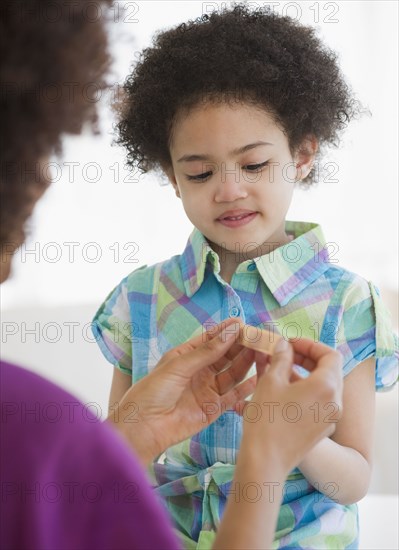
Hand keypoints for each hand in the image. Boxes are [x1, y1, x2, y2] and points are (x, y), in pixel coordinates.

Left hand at [108, 319, 255, 464]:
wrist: (143, 426)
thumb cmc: (153, 391)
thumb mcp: (179, 365)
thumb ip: (208, 351)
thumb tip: (231, 331)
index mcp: (187, 356)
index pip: (211, 339)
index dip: (227, 331)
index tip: (243, 323)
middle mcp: (200, 371)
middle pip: (225, 356)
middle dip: (241, 346)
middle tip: (258, 338)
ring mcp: (207, 390)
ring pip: (232, 374)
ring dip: (246, 363)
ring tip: (261, 353)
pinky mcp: (213, 409)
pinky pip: (233, 397)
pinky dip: (246, 389)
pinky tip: (257, 378)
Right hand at [237, 338, 342, 472]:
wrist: (266, 461)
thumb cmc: (267, 419)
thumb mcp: (271, 380)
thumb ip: (281, 357)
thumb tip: (284, 345)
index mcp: (327, 386)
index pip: (330, 354)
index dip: (310, 345)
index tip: (290, 343)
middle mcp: (335, 402)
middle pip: (329, 370)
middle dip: (306, 358)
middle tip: (285, 353)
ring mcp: (330, 418)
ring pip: (324, 386)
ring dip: (305, 374)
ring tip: (279, 370)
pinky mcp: (322, 429)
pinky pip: (319, 402)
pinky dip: (305, 391)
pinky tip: (283, 391)